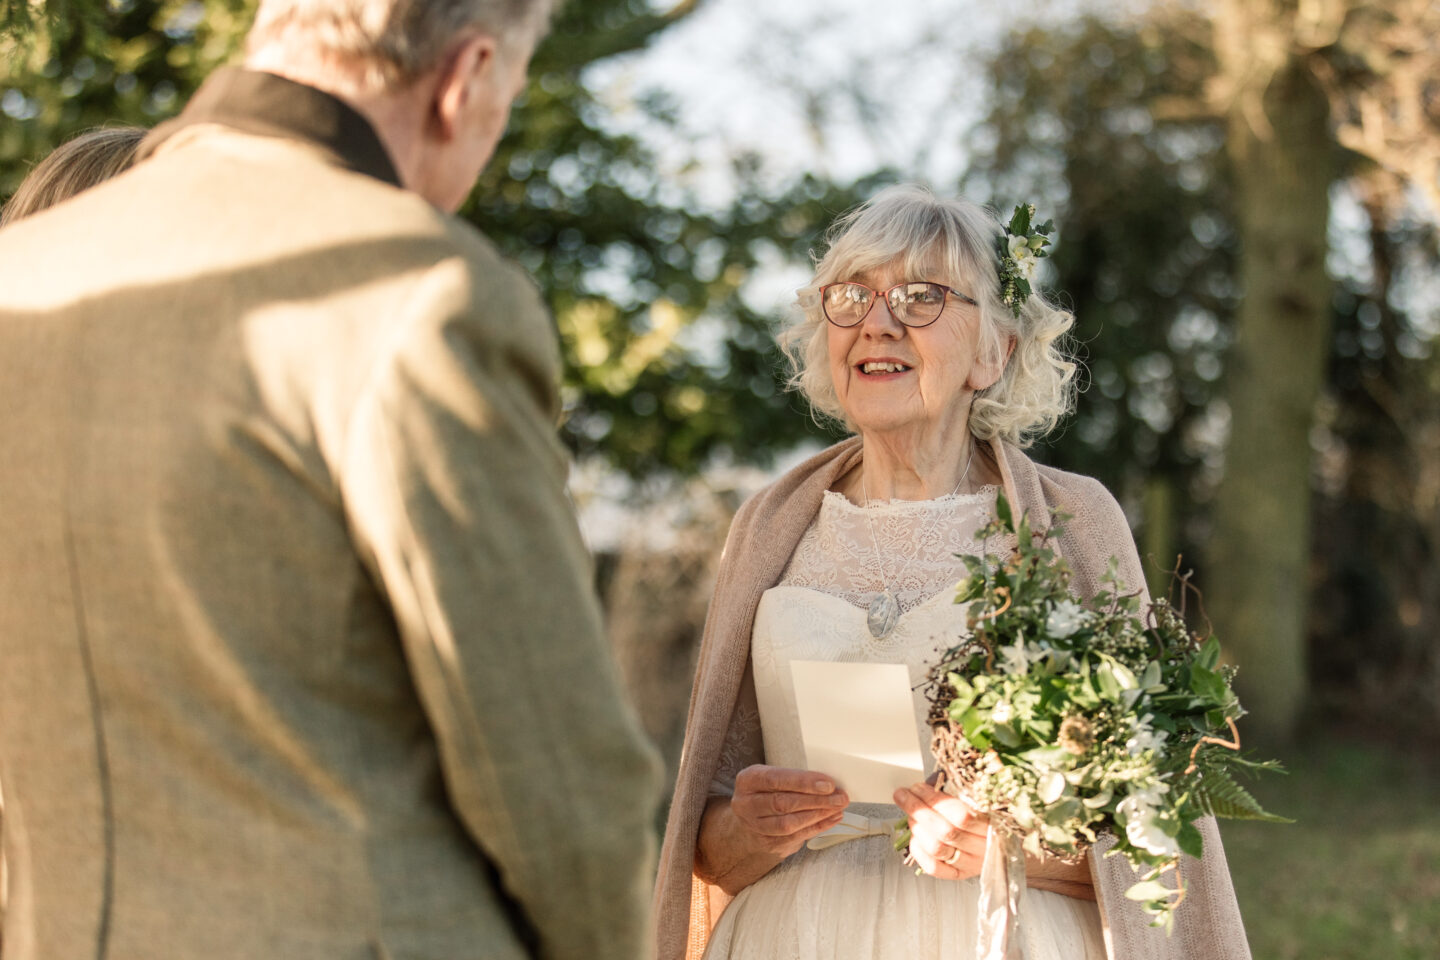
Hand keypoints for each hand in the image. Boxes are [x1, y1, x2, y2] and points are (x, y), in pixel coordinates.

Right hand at [728, 764, 849, 857]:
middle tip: (840, 797)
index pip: (775, 779)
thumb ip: (795, 778)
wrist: (751, 821)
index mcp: (748, 780)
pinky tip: (832, 819)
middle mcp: (746, 804)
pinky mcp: (768, 843)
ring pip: (789, 823)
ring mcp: (755, 826)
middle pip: (783, 803)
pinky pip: (796, 837)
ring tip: (837, 808)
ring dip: (818, 815)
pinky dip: (817, 827)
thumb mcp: (773, 778)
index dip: (803, 782)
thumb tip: (829, 783)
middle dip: (816, 800)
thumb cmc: (768, 793)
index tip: (828, 784)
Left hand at [894, 781, 988, 879]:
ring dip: (917, 828)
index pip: (960, 815)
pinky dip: (918, 850)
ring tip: (911, 815)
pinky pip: (934, 867)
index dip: (933, 799)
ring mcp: (972, 863)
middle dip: (918, 810)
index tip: (917, 788)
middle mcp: (984, 847)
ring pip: (937, 849)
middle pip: (945, 832)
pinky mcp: (960, 874)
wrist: (998, 840)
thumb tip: (925, 786)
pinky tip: (915, 836)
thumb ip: (954, 792)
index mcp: (993, 824)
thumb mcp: (977, 798)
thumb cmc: (985, 814)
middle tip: (904, 796)